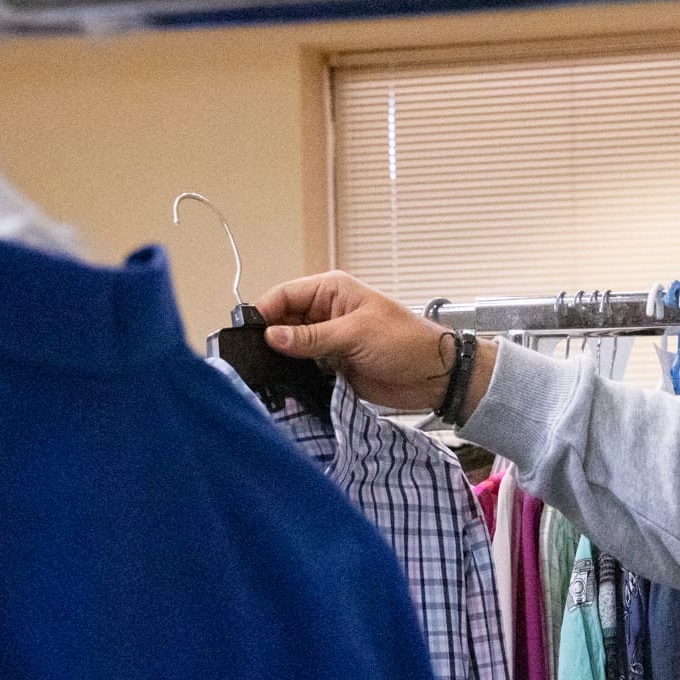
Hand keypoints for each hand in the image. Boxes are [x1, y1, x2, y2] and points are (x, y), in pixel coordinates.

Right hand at [254, 271, 495, 417]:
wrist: (434, 377)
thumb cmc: (404, 343)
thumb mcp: (355, 334)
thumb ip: (311, 337)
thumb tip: (270, 337)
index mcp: (331, 292)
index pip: (284, 296)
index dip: (263, 312)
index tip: (245, 335)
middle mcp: (324, 314)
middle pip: (282, 322)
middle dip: (266, 339)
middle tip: (247, 360)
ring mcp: (326, 342)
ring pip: (290, 348)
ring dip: (278, 360)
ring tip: (258, 376)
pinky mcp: (331, 367)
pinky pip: (303, 370)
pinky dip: (291, 376)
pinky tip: (278, 387)